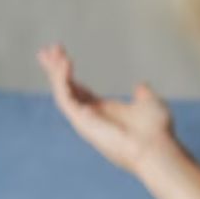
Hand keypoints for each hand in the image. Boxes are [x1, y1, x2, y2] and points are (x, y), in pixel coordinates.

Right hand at [36, 43, 181, 176]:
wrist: (155, 147)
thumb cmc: (155, 129)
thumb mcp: (148, 104)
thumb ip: (142, 94)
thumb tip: (141, 85)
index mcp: (102, 111)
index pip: (77, 90)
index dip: (68, 73)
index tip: (60, 54)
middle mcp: (90, 116)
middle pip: (65, 90)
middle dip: (54, 71)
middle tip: (44, 51)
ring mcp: (84, 120)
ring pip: (62, 93)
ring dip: (56, 72)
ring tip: (53, 51)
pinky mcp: (82, 121)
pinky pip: (66, 98)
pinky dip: (63, 80)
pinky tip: (65, 63)